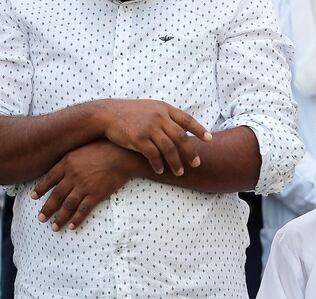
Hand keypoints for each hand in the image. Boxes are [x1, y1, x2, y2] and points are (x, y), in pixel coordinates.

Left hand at [31, 141, 143, 230]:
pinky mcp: (97, 194)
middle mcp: (72, 176)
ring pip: (68, 205)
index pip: (49, 179)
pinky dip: (77, 218)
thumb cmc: (102, 148)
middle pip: (56, 196)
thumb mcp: (80, 149)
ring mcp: (84, 186)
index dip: (40, 189)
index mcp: (66, 164)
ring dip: (60, 217)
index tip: (33, 197)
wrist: (121, 154)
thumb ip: (69, 160)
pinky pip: (84, 209)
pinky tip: (72, 226)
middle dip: (47, 209)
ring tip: (54, 227)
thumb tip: (60, 167)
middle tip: (41, 218)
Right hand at [94, 99, 212, 175]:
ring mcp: (148, 127)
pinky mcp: (137, 138)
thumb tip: (184, 129)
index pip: (187, 119)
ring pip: (169, 148)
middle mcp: (158, 117)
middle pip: (181, 137)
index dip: (199, 130)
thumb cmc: (130, 113)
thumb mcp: (150, 108)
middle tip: (197, 164)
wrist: (105, 114)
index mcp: (163, 108)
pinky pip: (153, 155)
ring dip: (176, 163)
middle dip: (191, 152)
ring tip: (180, 172)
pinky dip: (158, 164)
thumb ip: (166, 117)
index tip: (210, 139)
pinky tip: (160, 170)